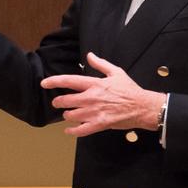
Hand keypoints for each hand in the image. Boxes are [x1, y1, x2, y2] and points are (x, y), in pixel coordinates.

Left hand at [40, 52, 163, 136]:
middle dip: (58, 102)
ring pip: (71, 115)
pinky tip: (69, 130)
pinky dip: (72, 131)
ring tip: (69, 114)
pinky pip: (80, 130)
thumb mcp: (116, 72)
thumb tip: (90, 55)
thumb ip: (100, 64)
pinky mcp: (100, 124)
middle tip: (58, 102)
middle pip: (66, 100)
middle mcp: (92, 98)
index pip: (69, 81)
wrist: (143, 106)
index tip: (44, 83)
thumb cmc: (130, 90)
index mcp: (95, 84)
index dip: (54, 81)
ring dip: (67, 115)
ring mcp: (95, 112)